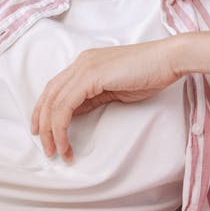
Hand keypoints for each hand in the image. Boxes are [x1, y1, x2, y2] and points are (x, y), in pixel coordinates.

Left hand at [30, 39, 181, 161]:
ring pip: (54, 102)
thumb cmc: (149, 74)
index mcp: (85, 64)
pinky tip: (65, 141)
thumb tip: (76, 112)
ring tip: (55, 150)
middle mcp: (80, 63)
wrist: (168, 60)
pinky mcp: (90, 76)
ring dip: (50, 130)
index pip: (55, 88)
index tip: (43, 132)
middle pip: (49, 95)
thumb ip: (93, 97)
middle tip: (46, 146)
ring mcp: (84, 67)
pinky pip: (65, 105)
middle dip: (42, 123)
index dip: (45, 111)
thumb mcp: (114, 90)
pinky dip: (61, 126)